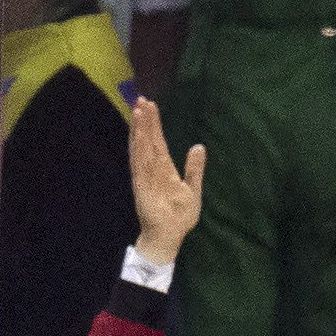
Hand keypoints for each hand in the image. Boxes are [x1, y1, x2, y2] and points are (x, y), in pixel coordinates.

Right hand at [127, 97, 205, 266]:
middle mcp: (152, 169)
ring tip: (137, 110)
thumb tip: (199, 146)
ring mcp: (145, 176)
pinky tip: (138, 135)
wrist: (170, 236)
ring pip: (141, 148)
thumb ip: (194, 168)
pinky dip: (138, 149)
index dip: (154, 124)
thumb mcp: (193, 189)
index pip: (158, 142)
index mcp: (164, 169)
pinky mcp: (141, 186)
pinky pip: (139, 164)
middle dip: (144, 121)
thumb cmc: (179, 217)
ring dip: (139, 129)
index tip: (151, 106)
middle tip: (141, 99)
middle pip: (148, 140)